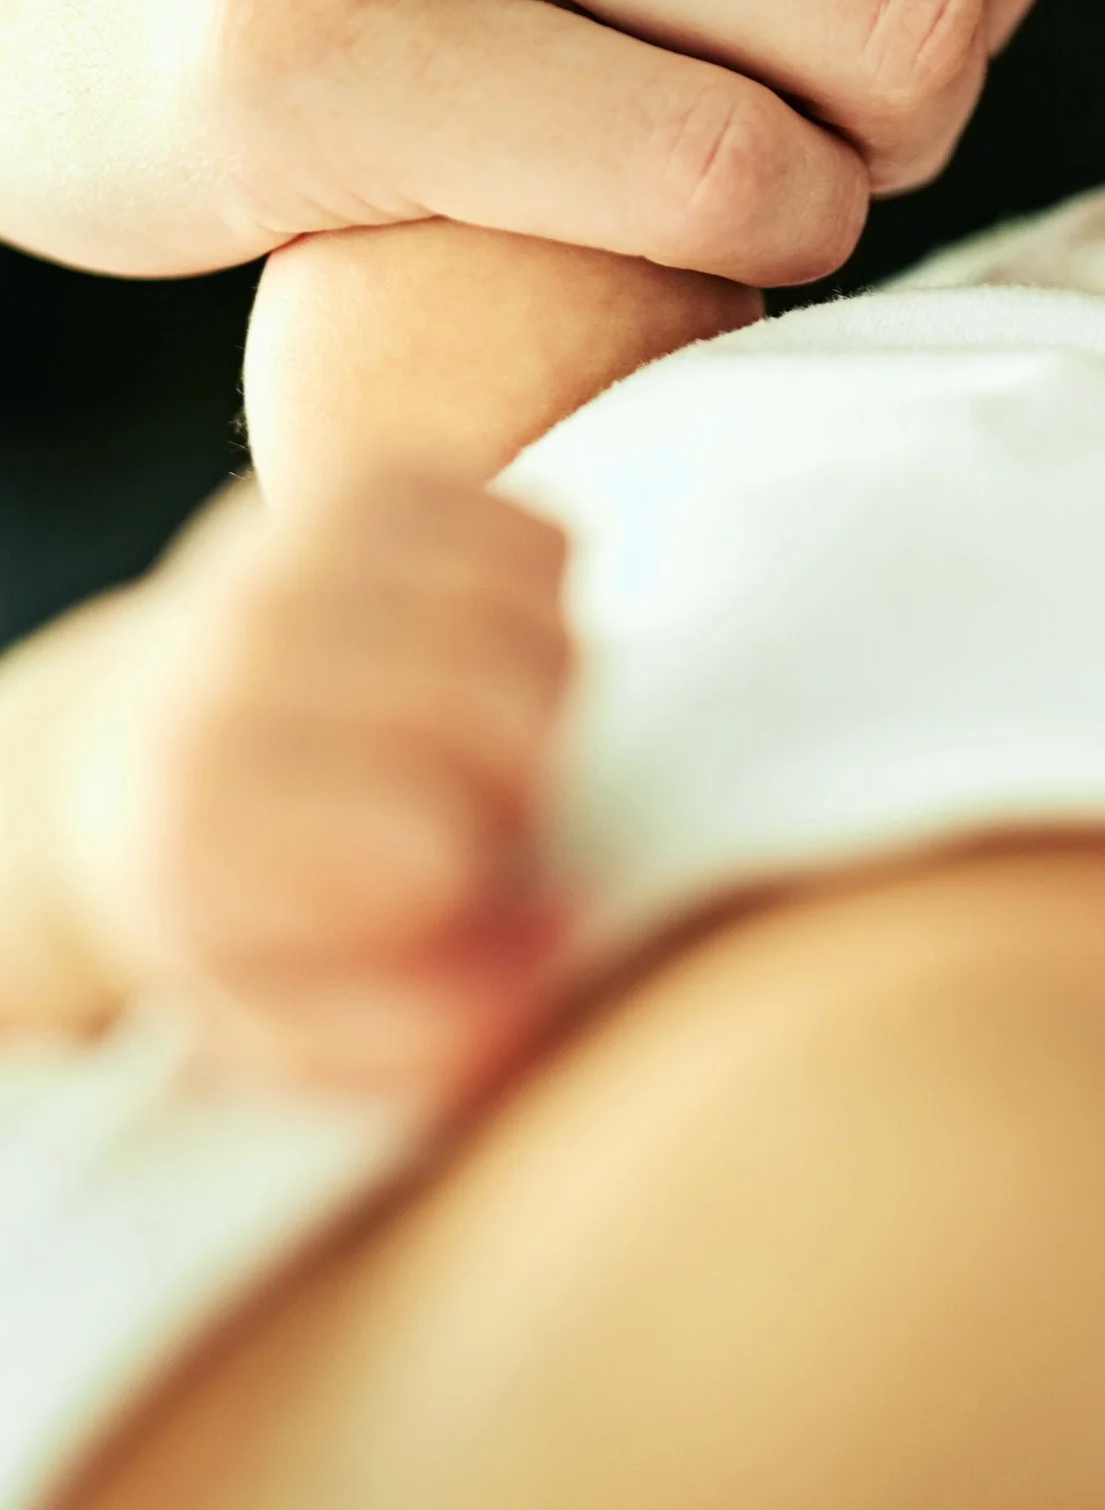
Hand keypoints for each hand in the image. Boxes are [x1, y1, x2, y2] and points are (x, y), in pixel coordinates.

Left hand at [63, 471, 572, 1096]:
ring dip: (544, 690)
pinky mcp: (358, 484)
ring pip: (537, 616)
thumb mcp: (296, 1025)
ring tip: (473, 733)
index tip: (428, 894)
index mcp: (193, 815)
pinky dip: (545, 603)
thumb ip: (431, 1021)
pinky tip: (478, 652)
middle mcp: (229, 660)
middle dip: (521, 786)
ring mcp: (292, 551)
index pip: (431, 852)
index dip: (470, 887)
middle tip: (467, 809)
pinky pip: (541, 533)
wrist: (134, 752)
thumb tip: (566, 926)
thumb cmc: (241, 908)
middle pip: (505, 718)